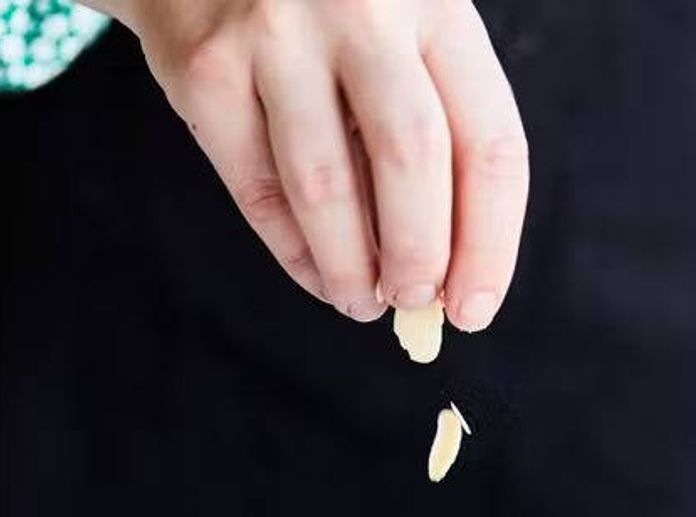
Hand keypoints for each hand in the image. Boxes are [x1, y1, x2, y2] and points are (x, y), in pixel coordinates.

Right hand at [101, 0, 529, 328]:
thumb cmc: (329, 6)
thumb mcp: (401, 26)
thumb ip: (431, 122)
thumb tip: (446, 269)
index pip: (488, 140)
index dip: (489, 242)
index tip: (474, 306)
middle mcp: (362, 7)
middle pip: (412, 162)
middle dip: (419, 258)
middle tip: (413, 301)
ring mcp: (276, 35)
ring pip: (326, 187)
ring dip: (349, 268)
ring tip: (361, 302)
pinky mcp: (206, 69)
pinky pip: (259, 189)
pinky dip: (293, 250)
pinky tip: (315, 274)